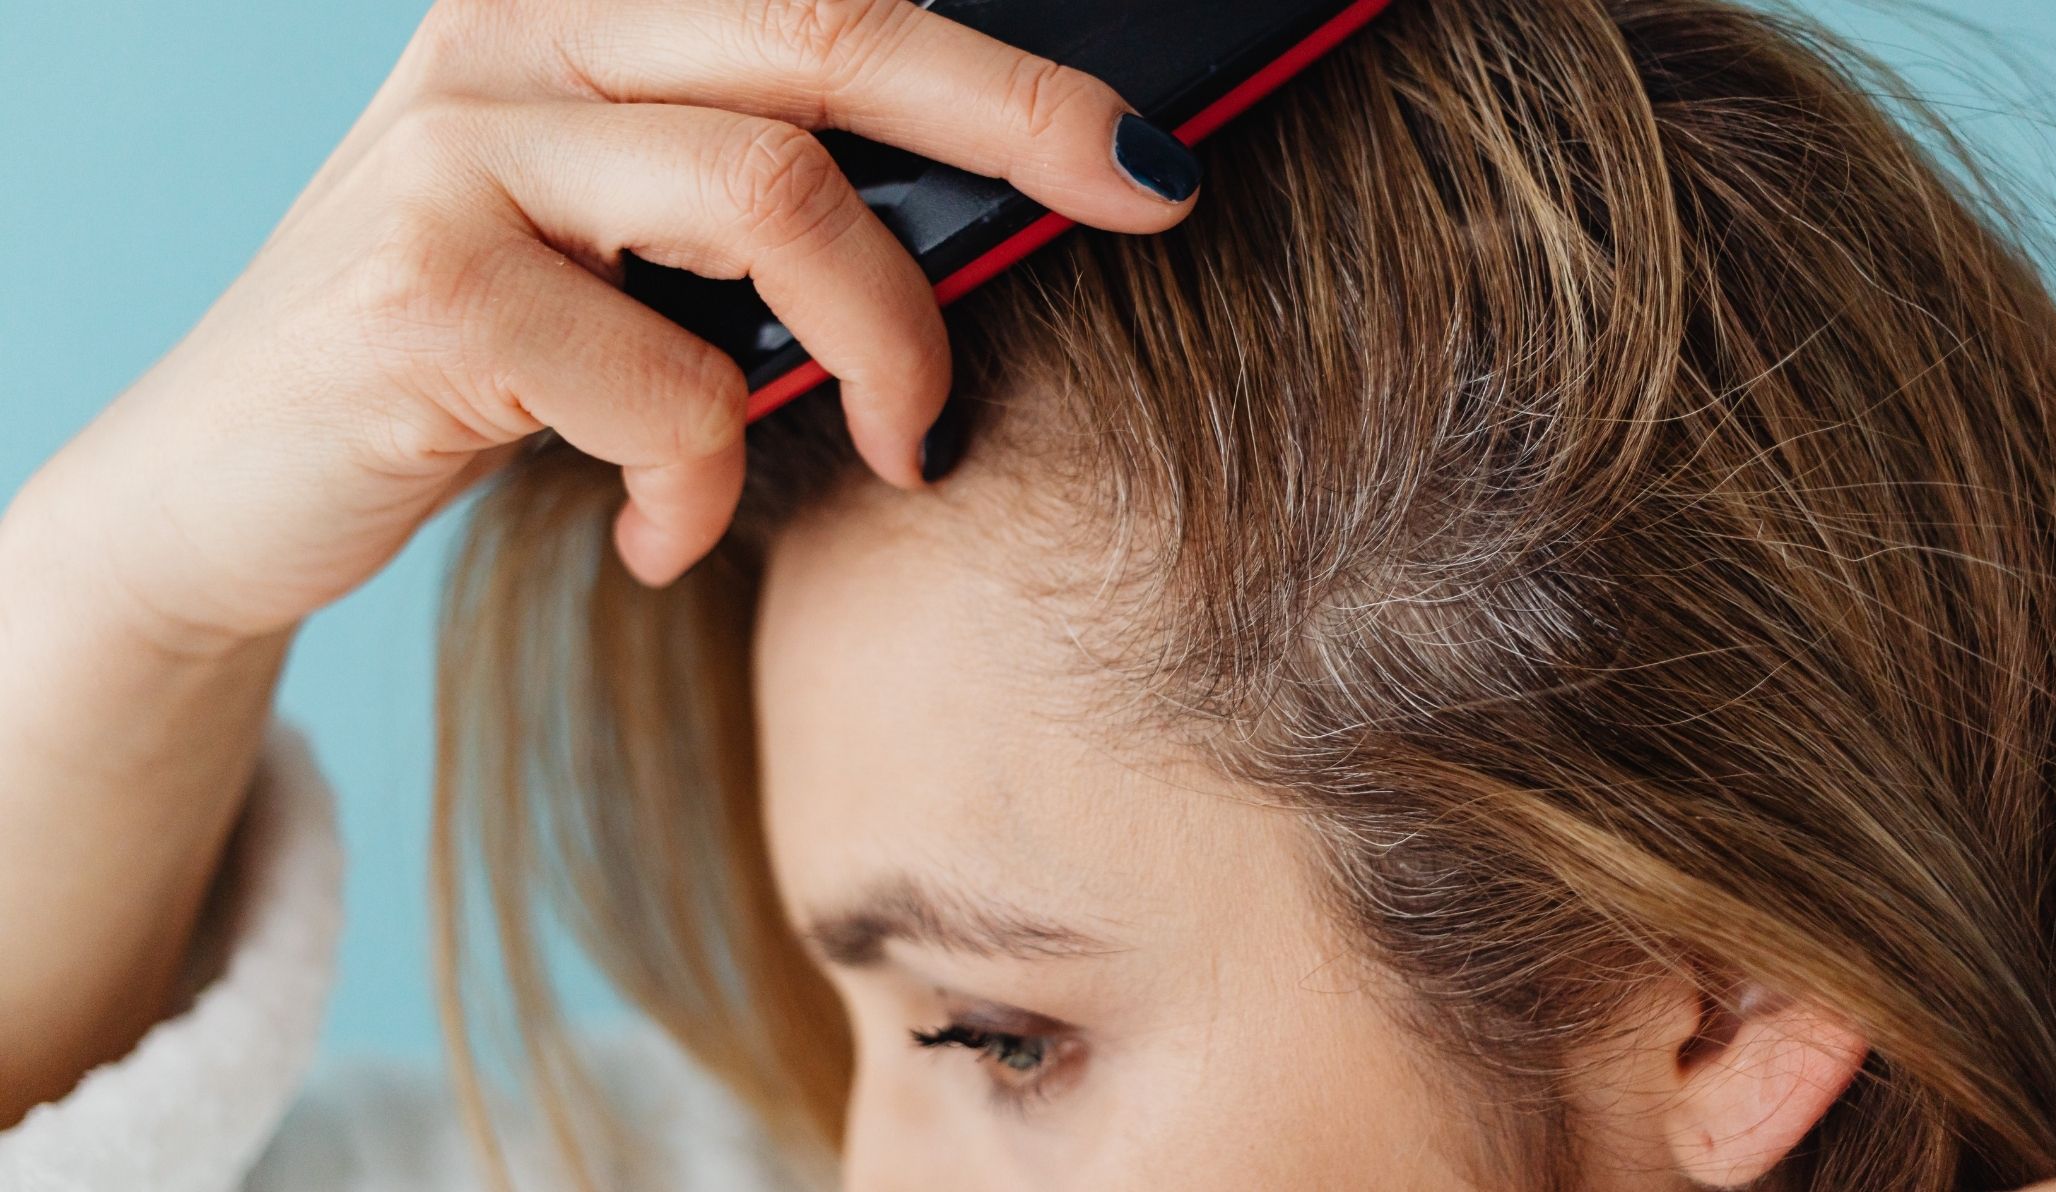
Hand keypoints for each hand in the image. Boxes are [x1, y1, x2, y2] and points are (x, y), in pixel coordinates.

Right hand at [6, 0, 1196, 656]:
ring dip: (880, 348)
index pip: (826, 0)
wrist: (223, 486)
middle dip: (1017, 122)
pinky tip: (661, 535)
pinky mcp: (421, 290)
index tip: (1143, 150)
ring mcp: (457, 150)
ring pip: (770, 195)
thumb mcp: (612, 252)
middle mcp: (510, 38)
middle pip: (826, 35)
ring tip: (899, 451)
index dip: (1002, 67)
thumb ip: (748, 203)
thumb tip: (975, 222)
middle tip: (1143, 200)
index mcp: (574, 16)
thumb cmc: (466, 368)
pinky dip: (703, 482)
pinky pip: (667, 386)